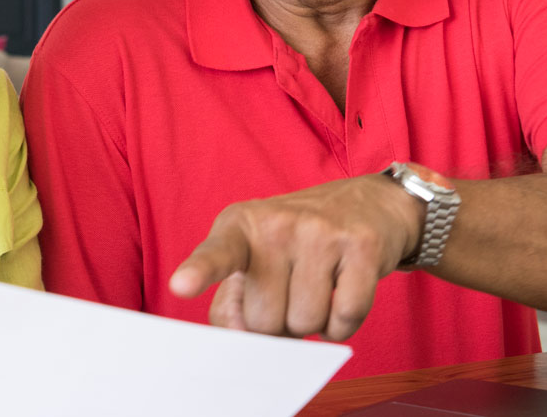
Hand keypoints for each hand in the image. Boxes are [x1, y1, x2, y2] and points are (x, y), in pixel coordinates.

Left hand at [168, 174, 422, 340]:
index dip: (199, 271)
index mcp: (238, 226)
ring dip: (313, 323)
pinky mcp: (361, 246)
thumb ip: (231, 305)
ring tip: (317, 287)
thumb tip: (244, 343)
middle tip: (291, 288)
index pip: (217, 254)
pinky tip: (341, 294)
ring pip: (306, 324)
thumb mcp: (251, 258)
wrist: (365, 204)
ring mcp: (321, 232)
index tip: (181, 285)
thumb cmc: (295, 244)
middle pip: (265, 321)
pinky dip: (342, 324)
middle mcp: (277, 223)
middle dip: (278, 321)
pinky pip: (345, 318)